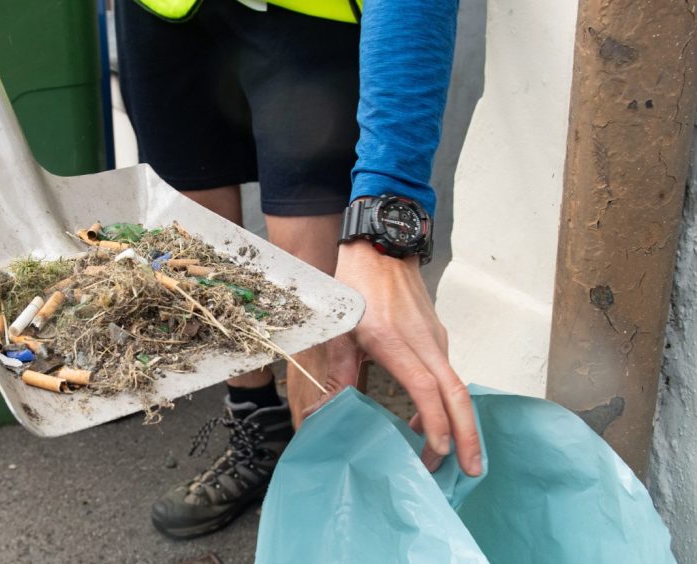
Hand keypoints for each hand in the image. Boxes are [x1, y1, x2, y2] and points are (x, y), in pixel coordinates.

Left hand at [308, 239, 481, 476]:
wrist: (380, 247)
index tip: (438, 450)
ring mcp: (435, 337)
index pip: (426, 388)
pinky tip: (427, 417)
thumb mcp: (339, 329)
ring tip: (443, 453)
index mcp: (395, 341)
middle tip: (471, 469)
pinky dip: (447, 401)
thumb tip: (325, 411)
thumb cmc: (356, 286)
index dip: (435, 422)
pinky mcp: (438, 335)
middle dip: (467, 434)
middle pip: (456, 393)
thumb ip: (339, 373)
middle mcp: (424, 340)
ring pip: (456, 385)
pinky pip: (448, 373)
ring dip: (457, 421)